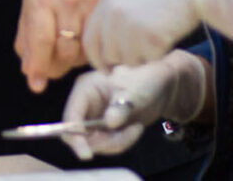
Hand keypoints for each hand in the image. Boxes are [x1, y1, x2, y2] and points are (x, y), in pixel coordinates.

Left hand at [15, 0, 115, 92]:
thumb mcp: (31, 4)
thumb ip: (27, 39)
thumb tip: (30, 73)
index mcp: (40, 0)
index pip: (40, 40)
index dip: (39, 66)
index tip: (36, 86)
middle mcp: (65, 1)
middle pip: (64, 52)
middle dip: (58, 66)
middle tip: (56, 62)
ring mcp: (90, 3)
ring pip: (85, 51)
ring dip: (77, 58)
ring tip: (73, 42)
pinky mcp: (110, 5)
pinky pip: (102, 41)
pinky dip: (94, 48)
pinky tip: (89, 38)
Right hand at [61, 50, 208, 160]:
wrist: (161, 86)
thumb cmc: (145, 79)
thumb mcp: (134, 92)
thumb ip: (121, 107)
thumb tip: (109, 123)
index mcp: (85, 88)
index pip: (71, 116)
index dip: (74, 135)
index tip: (86, 153)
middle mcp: (85, 104)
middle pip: (80, 134)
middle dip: (102, 142)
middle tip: (124, 138)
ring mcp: (94, 117)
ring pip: (95, 142)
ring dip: (116, 142)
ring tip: (135, 129)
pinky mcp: (104, 128)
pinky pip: (107, 144)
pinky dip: (121, 142)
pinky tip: (135, 129)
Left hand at [83, 0, 232, 68]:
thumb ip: (113, 18)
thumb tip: (103, 50)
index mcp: (106, 4)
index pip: (90, 41)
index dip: (98, 57)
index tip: (106, 67)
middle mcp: (113, 17)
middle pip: (107, 55)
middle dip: (121, 61)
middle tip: (139, 53)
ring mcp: (130, 28)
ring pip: (128, 61)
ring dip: (142, 56)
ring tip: (157, 33)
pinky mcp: (149, 39)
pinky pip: (148, 60)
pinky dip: (157, 54)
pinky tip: (167, 34)